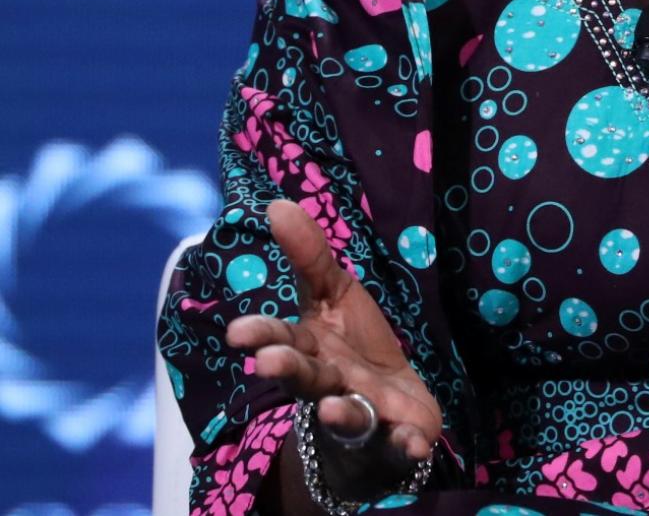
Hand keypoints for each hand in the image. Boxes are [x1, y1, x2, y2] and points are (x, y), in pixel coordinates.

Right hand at [226, 199, 441, 495]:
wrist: (393, 406)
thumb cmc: (354, 346)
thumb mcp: (335, 295)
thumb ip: (310, 257)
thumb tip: (276, 204)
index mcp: (312, 350)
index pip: (283, 339)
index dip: (262, 335)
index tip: (237, 332)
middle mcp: (329, 386)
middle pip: (306, 379)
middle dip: (287, 370)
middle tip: (267, 362)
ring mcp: (362, 414)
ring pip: (348, 415)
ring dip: (341, 413)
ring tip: (336, 405)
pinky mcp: (396, 437)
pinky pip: (399, 444)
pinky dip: (403, 444)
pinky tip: (411, 442)